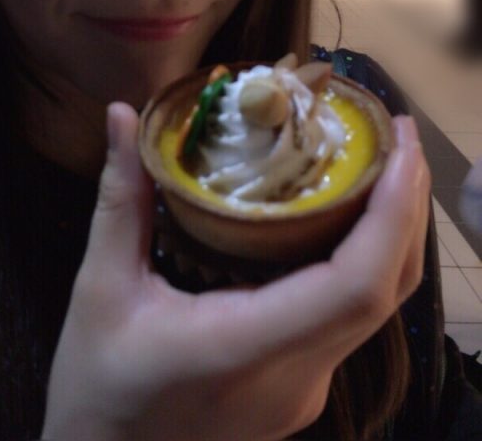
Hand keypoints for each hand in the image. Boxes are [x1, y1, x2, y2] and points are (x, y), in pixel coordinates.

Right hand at [41, 106, 429, 440]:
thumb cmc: (97, 386)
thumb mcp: (100, 288)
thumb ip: (121, 199)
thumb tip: (123, 115)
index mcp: (247, 347)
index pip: (355, 287)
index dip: (392, 215)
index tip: (400, 150)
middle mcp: (298, 375)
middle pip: (385, 290)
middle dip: (406, 206)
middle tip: (399, 133)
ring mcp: (307, 388)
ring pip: (378, 306)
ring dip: (394, 231)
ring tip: (383, 162)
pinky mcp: (302, 387)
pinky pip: (353, 316)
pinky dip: (367, 258)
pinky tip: (347, 217)